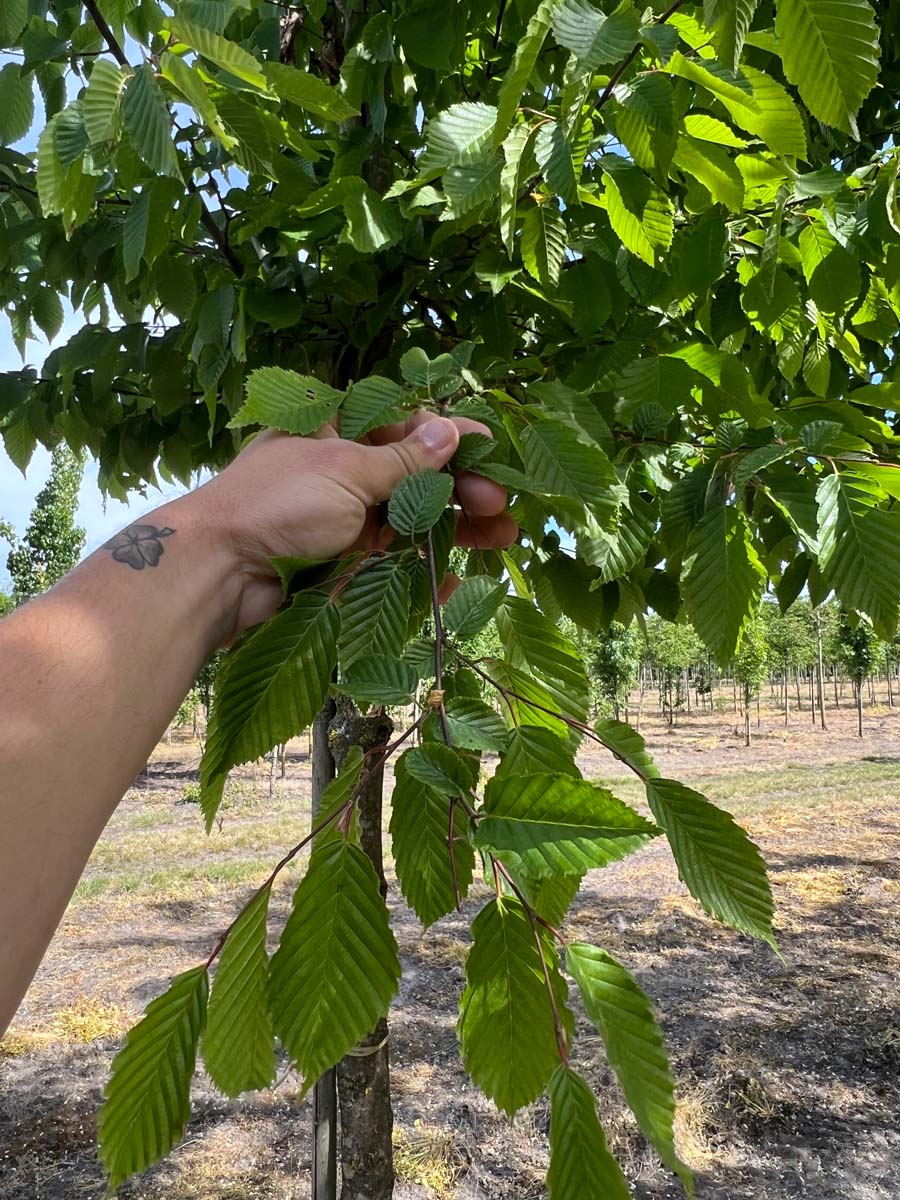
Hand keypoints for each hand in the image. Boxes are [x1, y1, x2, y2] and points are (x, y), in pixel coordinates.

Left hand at [199, 413, 517, 635]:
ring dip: (454, 530)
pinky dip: (422, 570)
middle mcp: (342, 474)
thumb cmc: (276, 503)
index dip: (452, 440)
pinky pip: (391, 564)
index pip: (406, 428)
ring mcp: (341, 521)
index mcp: (337, 434)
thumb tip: (449, 430)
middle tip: (501, 506)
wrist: (218, 572)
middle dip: (462, 491)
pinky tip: (454, 577)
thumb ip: (404, 459)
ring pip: (410, 522)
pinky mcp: (339, 565)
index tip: (493, 452)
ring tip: (501, 538)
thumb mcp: (346, 471)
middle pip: (415, 478)